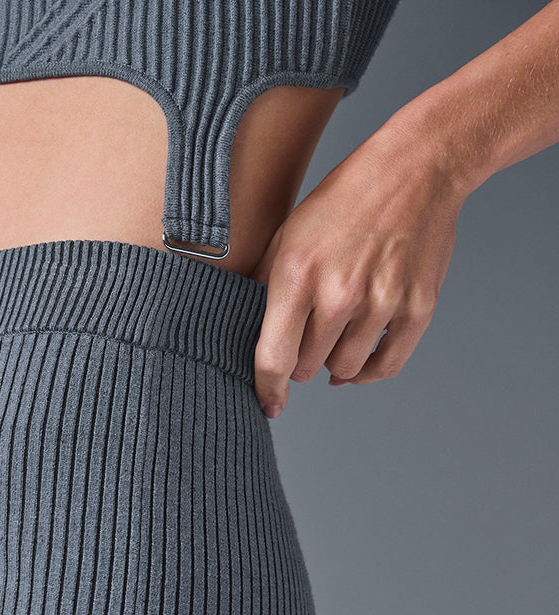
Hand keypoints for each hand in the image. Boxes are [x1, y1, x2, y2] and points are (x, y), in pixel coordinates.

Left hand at [249, 119, 464, 417]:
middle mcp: (339, 294)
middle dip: (303, 363)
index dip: (267, 389)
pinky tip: (357, 362)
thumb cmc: (346, 198)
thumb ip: (265, 282)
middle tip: (306, 343)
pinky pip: (386, 366)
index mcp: (298, 274)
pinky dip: (368, 372)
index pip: (273, 358)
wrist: (416, 167)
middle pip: (309, 368)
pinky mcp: (416, 307)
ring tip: (334, 340)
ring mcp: (381, 302)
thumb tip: (242, 329)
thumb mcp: (289, 232)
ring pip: (345, 370)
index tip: (268, 404)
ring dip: (335, 364)